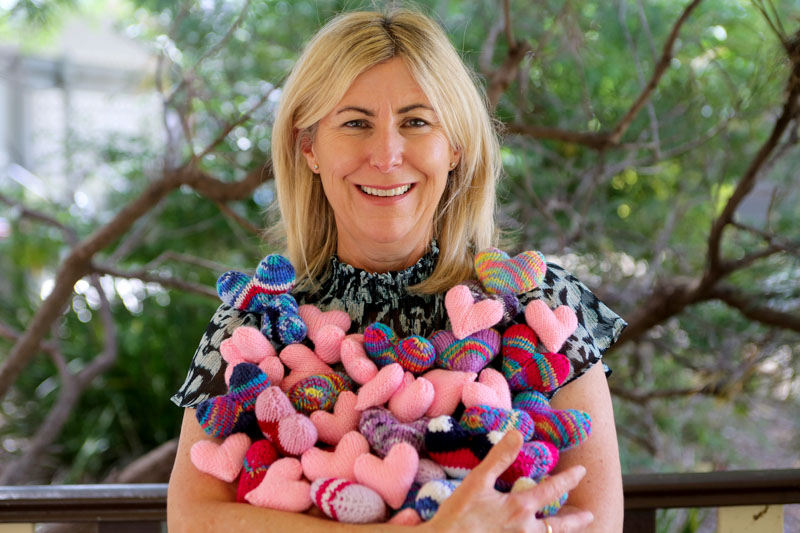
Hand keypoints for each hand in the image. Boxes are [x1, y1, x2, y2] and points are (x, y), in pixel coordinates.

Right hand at [423, 431, 593, 532]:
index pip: (552, 490)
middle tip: (590, 515)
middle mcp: (525, 530)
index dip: (568, 479)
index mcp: (519, 508)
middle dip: (576, 520)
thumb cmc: (458, 515)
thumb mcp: (477, 481)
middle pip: (559, 526)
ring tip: (570, 531)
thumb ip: (500, 456)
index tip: (581, 471)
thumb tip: (518, 432)